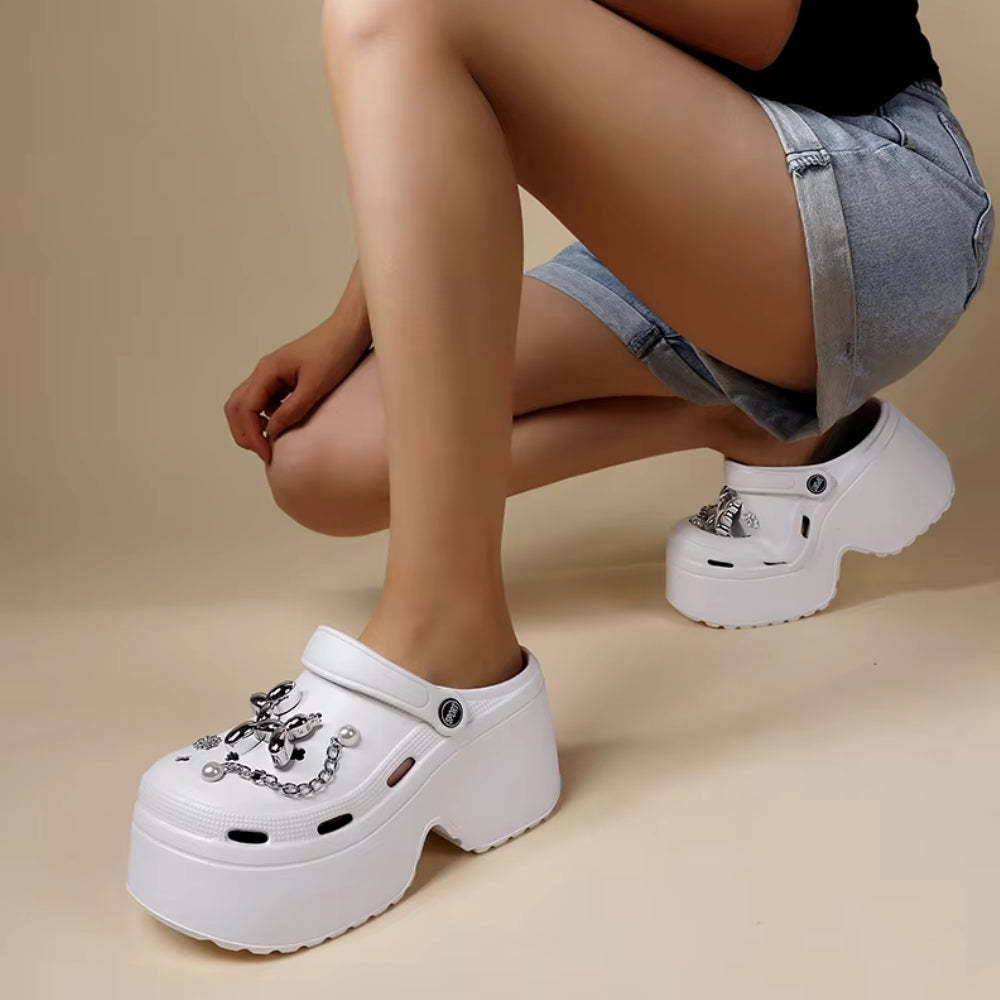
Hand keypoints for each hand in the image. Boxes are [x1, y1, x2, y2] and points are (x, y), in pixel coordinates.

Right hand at [224, 310, 371, 462]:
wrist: (349, 331)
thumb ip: (291, 411)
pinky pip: (265, 402)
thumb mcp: (315, 386)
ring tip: (272, 444)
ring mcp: (272, 375)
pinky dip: (267, 418)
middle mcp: (263, 372)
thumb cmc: (335, 354)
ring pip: (247, 404)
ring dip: (252, 426)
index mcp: (266, 371)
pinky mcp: (283, 379)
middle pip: (236, 407)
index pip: (244, 409)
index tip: (268, 454)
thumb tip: (271, 433)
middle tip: (265, 453)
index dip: (252, 435)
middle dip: (244, 433)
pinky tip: (284, 428)